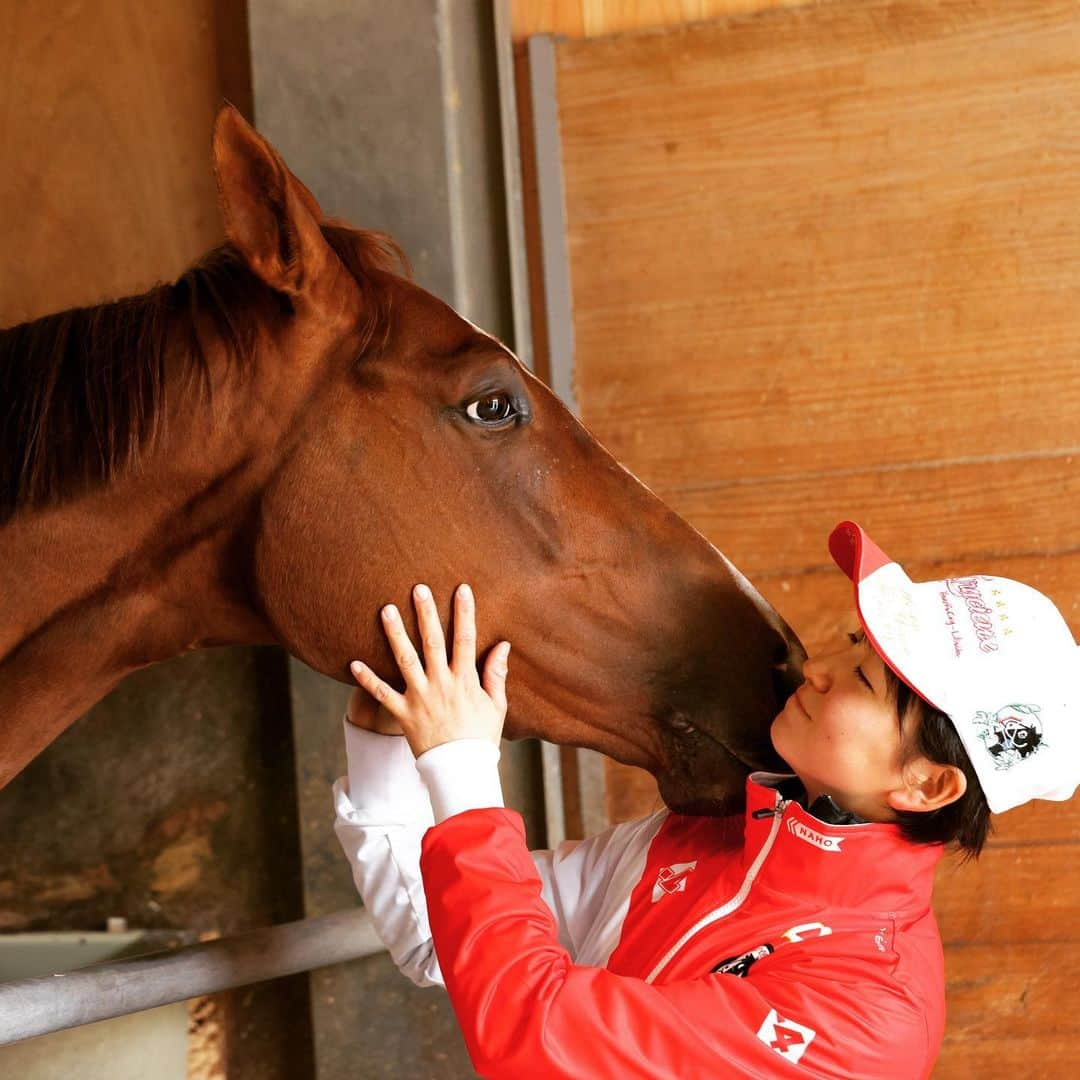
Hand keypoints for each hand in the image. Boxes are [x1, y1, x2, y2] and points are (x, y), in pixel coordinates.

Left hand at [349, 583, 510, 757]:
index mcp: (465, 681)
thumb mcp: (496, 705)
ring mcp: (420, 698)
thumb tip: (503, 645)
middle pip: (433, 642)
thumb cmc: (480, 737)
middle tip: (418, 588)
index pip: (465, 639)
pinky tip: (353, 663)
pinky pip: (382, 694)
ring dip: (394, 633)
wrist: (460, 770)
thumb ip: (496, 673)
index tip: (462, 589)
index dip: (464, 613)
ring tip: (385, 610)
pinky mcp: (403, 713)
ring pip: (405, 660)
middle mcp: (441, 684)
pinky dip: (367, 679)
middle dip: (425, 613)